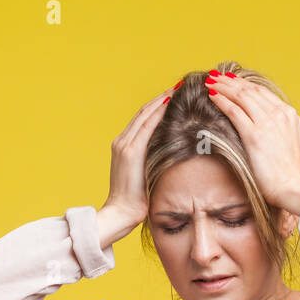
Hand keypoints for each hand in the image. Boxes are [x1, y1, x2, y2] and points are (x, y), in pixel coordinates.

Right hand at [101, 88, 171, 225]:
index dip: (158, 105)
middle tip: (179, 86)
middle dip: (162, 98)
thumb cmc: (136, 202)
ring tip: (177, 90)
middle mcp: (122, 141)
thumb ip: (153, 162)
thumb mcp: (145, 176)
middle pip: (144, 112)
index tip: (174, 96)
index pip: (143, 119)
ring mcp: (124, 145)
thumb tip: (173, 155)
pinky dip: (158, 112)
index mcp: (124, 147)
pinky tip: (170, 103)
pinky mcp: (130, 151)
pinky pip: (146, 125)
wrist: (120, 213)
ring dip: (161, 100)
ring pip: (145, 114)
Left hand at [206, 74, 299, 214]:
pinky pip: (234, 111)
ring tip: (211, 82)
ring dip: (223, 87)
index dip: (245, 85)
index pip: (262, 93)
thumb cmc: (296, 174)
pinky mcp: (254, 135)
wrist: (295, 188)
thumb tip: (288, 129)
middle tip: (216, 76)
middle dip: (231, 82)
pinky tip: (212, 96)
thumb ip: (293, 132)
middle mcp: (279, 114)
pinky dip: (222, 101)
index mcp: (289, 115)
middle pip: (250, 90)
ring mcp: (266, 123)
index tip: (233, 81)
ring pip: (241, 96)